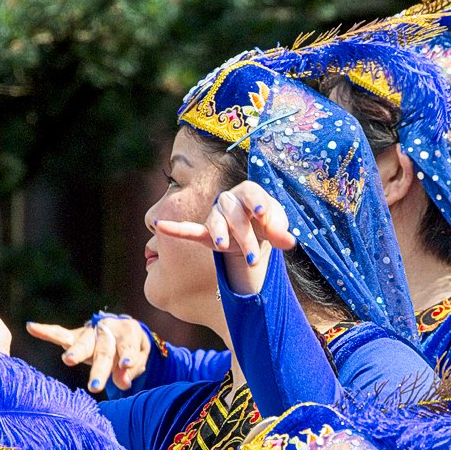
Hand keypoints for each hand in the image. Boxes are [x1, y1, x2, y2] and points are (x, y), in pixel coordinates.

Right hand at [27, 316, 151, 394]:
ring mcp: (90, 333)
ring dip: (75, 352)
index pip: (128, 346)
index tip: (126, 364)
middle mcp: (107, 330)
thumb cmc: (132, 347)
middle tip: (96, 387)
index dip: (128, 355)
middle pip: (104, 351)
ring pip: (83, 344)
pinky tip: (31, 327)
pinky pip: (60, 333)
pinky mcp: (75, 336)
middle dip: (100, 368)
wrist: (122, 328)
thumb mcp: (139, 356)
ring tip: (68, 360)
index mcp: (128, 332)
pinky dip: (46, 331)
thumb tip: (122, 383)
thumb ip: (132, 369)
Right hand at [152, 181, 295, 296]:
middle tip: (254, 258)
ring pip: (216, 222)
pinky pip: (189, 230)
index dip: (255, 201)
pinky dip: (175, 229)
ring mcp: (217, 217)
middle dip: (245, 235)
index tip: (261, 213)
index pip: (251, 192)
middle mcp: (231, 202)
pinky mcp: (207, 233)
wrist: (255, 236)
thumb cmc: (267, 225)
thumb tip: (289, 241)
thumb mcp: (278, 228)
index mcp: (250, 195)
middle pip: (235, 213)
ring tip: (223, 247)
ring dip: (220, 234)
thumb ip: (282, 232)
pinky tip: (161, 225)